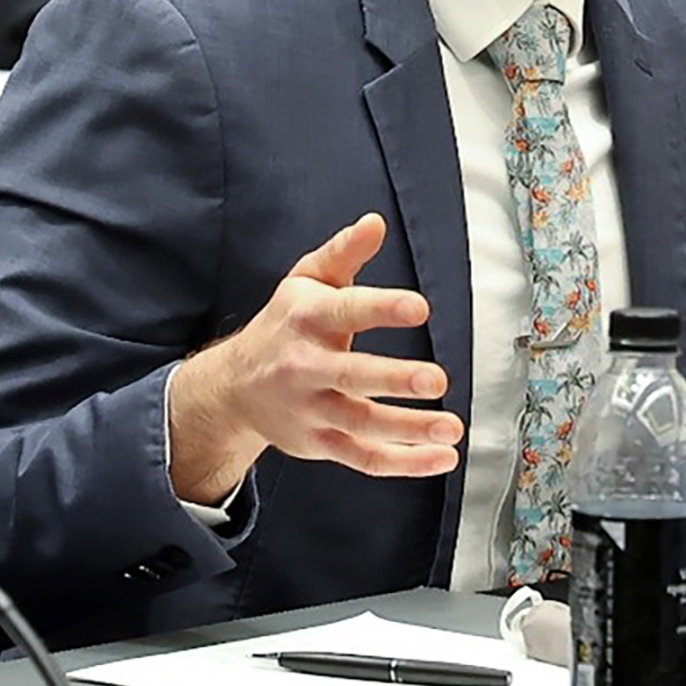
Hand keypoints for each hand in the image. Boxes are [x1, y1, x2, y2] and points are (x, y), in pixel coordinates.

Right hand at [168, 213, 462, 503]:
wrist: (234, 385)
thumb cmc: (284, 325)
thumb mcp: (307, 279)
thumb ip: (344, 252)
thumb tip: (374, 223)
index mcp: (307, 318)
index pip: (345, 311)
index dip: (382, 308)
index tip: (419, 307)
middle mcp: (306, 365)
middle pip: (352, 375)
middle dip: (395, 379)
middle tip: (438, 380)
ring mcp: (312, 409)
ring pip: (361, 424)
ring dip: (409, 430)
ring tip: (450, 428)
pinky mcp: (320, 443)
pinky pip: (363, 458)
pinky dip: (404, 463)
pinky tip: (440, 459)